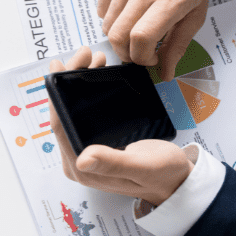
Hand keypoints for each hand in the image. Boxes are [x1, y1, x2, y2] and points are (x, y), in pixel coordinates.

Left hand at [49, 47, 193, 204]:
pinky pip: (84, 113)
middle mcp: (77, 160)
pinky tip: (96, 74)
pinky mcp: (95, 142)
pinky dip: (88, 92)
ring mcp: (85, 150)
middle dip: (69, 82)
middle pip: (64, 114)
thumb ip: (113, 163)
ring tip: (92, 59)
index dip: (57, 96)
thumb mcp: (143, 167)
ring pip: (73, 111)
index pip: (60, 126)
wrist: (179, 181)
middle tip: (83, 55)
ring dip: (79, 84)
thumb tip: (83, 159)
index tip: (61, 68)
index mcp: (81, 169)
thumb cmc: (163, 175)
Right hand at [97, 0, 217, 81]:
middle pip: (117, 36)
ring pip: (107, 25)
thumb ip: (178, 45)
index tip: (149, 59)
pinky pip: (102, 8)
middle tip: (137, 51)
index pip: (140, 40)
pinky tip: (127, 11)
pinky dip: (111, 18)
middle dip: (125, 53)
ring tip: (134, 29)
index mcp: (170, 0)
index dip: (140, 58)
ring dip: (118, 36)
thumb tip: (164, 73)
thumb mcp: (196, 12)